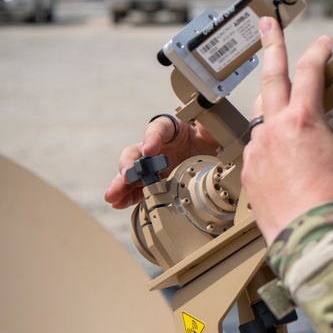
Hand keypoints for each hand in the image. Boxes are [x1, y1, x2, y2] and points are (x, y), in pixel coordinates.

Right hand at [104, 116, 220, 209]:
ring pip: (133, 173)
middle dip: (129, 164)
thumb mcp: (215, 131)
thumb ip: (209, 128)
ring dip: (121, 185)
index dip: (152, 138)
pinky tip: (120, 204)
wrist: (219, 157)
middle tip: (126, 175)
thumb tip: (203, 128)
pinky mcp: (156, 181)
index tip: (150, 150)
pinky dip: (130, 197)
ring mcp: (155, 166)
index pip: (158, 129)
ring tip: (113, 196)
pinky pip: (139, 189)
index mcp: (172, 129)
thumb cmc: (213, 139)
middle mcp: (158, 147)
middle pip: (137, 153)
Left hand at [242, 17, 332, 243]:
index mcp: (304, 120)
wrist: (309, 238)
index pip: (310, 72)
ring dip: (271, 99)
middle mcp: (275, 128)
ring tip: (279, 95)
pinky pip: (258, 147)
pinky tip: (282, 151)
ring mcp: (257, 150)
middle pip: (271, 76)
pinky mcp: (249, 172)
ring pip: (261, 113)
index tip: (325, 42)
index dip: (319, 52)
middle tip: (265, 23)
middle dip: (270, 45)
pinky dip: (270, 141)